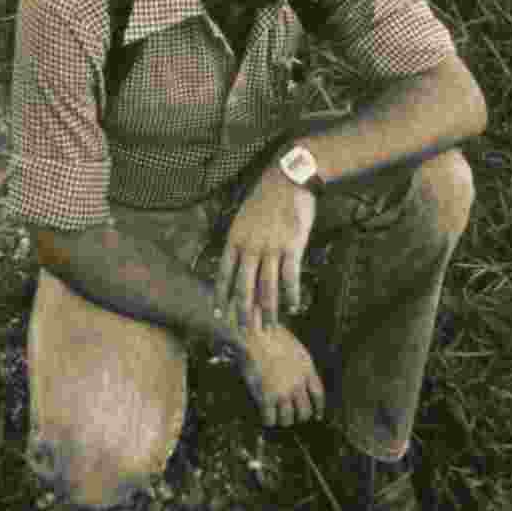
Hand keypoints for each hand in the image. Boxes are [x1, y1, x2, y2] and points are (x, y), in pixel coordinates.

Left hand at [214, 168, 315, 332]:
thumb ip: (239, 238)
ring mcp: (271, 248)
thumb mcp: (243, 215)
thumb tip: (235, 260)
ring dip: (268, 310)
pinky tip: (292, 308)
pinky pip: (290, 277)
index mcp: (235, 238)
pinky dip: (291, 295)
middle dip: (244, 312)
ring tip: (269, 327)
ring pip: (267, 287)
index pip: (224, 274)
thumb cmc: (266, 195)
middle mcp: (250, 246)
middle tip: (245, 332)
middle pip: (244, 287)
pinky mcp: (292, 247)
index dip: (221, 296)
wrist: (288, 178)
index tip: (219, 314)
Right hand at [236, 323, 324, 427]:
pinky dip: (268, 420)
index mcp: (307, 369)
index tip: (317, 415)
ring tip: (279, 419)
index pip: (318, 396)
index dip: (318, 408)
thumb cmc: (271, 335)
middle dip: (299, 416)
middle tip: (294, 416)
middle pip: (305, 412)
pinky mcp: (267, 396)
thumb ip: (301, 364)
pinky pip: (270, 419)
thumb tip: (302, 378)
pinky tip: (266, 417)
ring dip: (284, 420)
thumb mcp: (295, 346)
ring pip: (288, 419)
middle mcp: (298, 383)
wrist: (256, 333)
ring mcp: (282, 391)